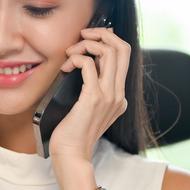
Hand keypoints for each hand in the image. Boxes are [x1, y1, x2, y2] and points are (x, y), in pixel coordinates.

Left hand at [48, 26, 131, 181]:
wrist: (71, 156)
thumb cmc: (72, 134)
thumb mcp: (86, 109)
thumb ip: (90, 89)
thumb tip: (81, 64)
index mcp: (119, 97)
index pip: (124, 56)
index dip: (108, 40)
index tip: (88, 39)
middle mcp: (118, 94)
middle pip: (123, 48)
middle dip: (102, 33)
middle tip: (82, 35)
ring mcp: (109, 96)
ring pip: (109, 52)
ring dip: (86, 44)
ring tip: (70, 53)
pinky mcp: (94, 98)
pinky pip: (88, 64)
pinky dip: (75, 58)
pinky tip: (65, 67)